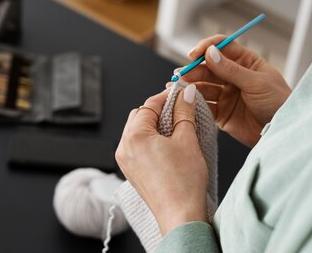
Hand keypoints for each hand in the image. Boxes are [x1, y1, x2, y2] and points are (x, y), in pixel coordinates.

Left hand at [116, 85, 208, 235]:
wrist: (180, 216)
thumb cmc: (183, 182)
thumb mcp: (187, 139)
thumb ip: (184, 112)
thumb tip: (184, 95)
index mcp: (135, 135)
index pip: (149, 104)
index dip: (167, 96)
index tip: (180, 94)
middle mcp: (124, 147)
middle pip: (139, 116)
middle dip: (159, 111)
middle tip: (180, 111)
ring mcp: (125, 160)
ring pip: (137, 131)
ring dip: (154, 126)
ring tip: (176, 129)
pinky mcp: (130, 171)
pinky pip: (136, 147)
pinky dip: (150, 141)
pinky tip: (168, 146)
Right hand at [177, 36, 290, 146]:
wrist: (282, 132)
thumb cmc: (279, 103)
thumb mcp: (257, 83)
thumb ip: (232, 69)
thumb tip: (210, 52)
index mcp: (246, 62)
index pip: (222, 47)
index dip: (206, 48)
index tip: (195, 54)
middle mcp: (234, 76)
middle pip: (208, 67)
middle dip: (194, 70)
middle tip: (182, 75)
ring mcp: (227, 94)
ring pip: (203, 86)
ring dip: (191, 85)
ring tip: (178, 87)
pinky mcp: (222, 113)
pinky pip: (204, 105)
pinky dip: (193, 103)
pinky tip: (185, 101)